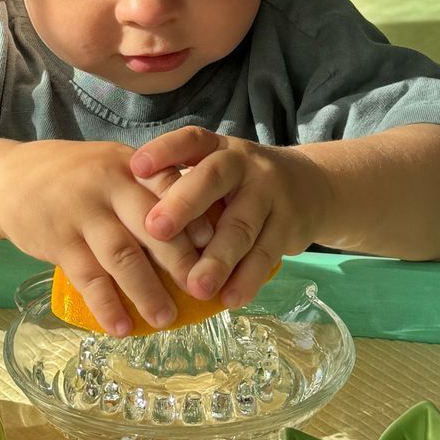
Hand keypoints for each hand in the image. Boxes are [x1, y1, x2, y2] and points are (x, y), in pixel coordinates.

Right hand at [0, 140, 208, 337]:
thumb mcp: (113, 166)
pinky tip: (121, 327)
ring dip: (147, 291)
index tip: (220, 248)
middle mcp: (109, 185)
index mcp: (131, 166)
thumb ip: (149, 189)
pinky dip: (107, 304)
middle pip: (154, 226)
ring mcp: (82, 213)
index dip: (198, 219)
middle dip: (182, 262)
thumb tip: (204, 229)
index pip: (172, 189)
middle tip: (205, 291)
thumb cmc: (75, 177)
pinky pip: (87, 278)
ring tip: (165, 319)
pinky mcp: (58, 240)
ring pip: (122, 256)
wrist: (9, 178)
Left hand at [129, 128, 330, 310]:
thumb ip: (181, 186)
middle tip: (156, 230)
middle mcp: (244, 165)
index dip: (164, 151)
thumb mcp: (215, 171)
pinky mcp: (288, 226)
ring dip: (218, 258)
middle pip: (213, 179)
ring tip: (196, 287)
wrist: (312, 187)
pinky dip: (247, 278)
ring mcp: (269, 194)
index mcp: (217, 149)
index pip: (190, 140)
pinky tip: (230, 298)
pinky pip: (266, 254)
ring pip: (241, 226)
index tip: (136, 168)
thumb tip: (126, 216)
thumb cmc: (241, 185)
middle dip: (184, 204)